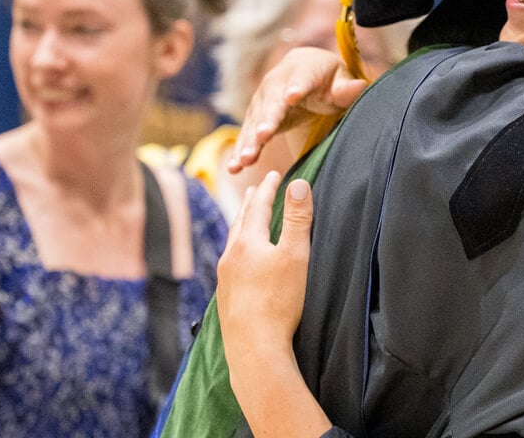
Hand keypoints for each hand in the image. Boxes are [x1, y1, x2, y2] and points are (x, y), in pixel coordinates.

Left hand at [217, 171, 329, 435]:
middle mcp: (231, 257)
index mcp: (248, 242)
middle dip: (249, 204)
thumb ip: (298, 218)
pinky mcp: (226, 299)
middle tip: (254, 191)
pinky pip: (230, 265)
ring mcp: (225, 279)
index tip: (273, 175)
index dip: (268, 189)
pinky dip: (238, 252)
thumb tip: (298, 183)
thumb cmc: (278, 301)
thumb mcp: (296, 255)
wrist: (254, 347)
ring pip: (232, 244)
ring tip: (245, 222)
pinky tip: (241, 263)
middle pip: (240, 223)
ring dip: (241, 228)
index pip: (258, 206)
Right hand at [229, 47, 366, 172]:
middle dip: (267, 118)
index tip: (292, 97)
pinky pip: (248, 133)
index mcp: (303, 69)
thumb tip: (359, 87)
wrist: (303, 70)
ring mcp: (263, 99)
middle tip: (263, 135)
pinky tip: (235, 167)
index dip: (297, 87)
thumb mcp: (341, 79)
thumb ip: (347, 88)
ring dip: (250, 139)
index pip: (301, 79)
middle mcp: (277, 82)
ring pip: (256, 119)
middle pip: (272, 102)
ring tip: (245, 159)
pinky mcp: (255, 116)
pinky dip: (241, 149)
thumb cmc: (328, 78)